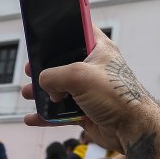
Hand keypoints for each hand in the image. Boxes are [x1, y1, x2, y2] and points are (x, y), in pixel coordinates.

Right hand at [21, 27, 159, 152]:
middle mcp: (94, 67)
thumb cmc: (116, 96)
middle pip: (63, 61)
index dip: (61, 29)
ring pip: (60, 87)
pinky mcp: (87, 109)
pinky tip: (32, 118)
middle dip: (44, 66)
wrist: (132, 129)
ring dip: (41, 92)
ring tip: (27, 93)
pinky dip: (47, 115)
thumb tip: (42, 85)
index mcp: (99, 49)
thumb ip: (53, 75)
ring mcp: (90, 90)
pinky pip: (62, 111)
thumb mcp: (78, 76)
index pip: (79, 29)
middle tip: (30, 68)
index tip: (43, 32)